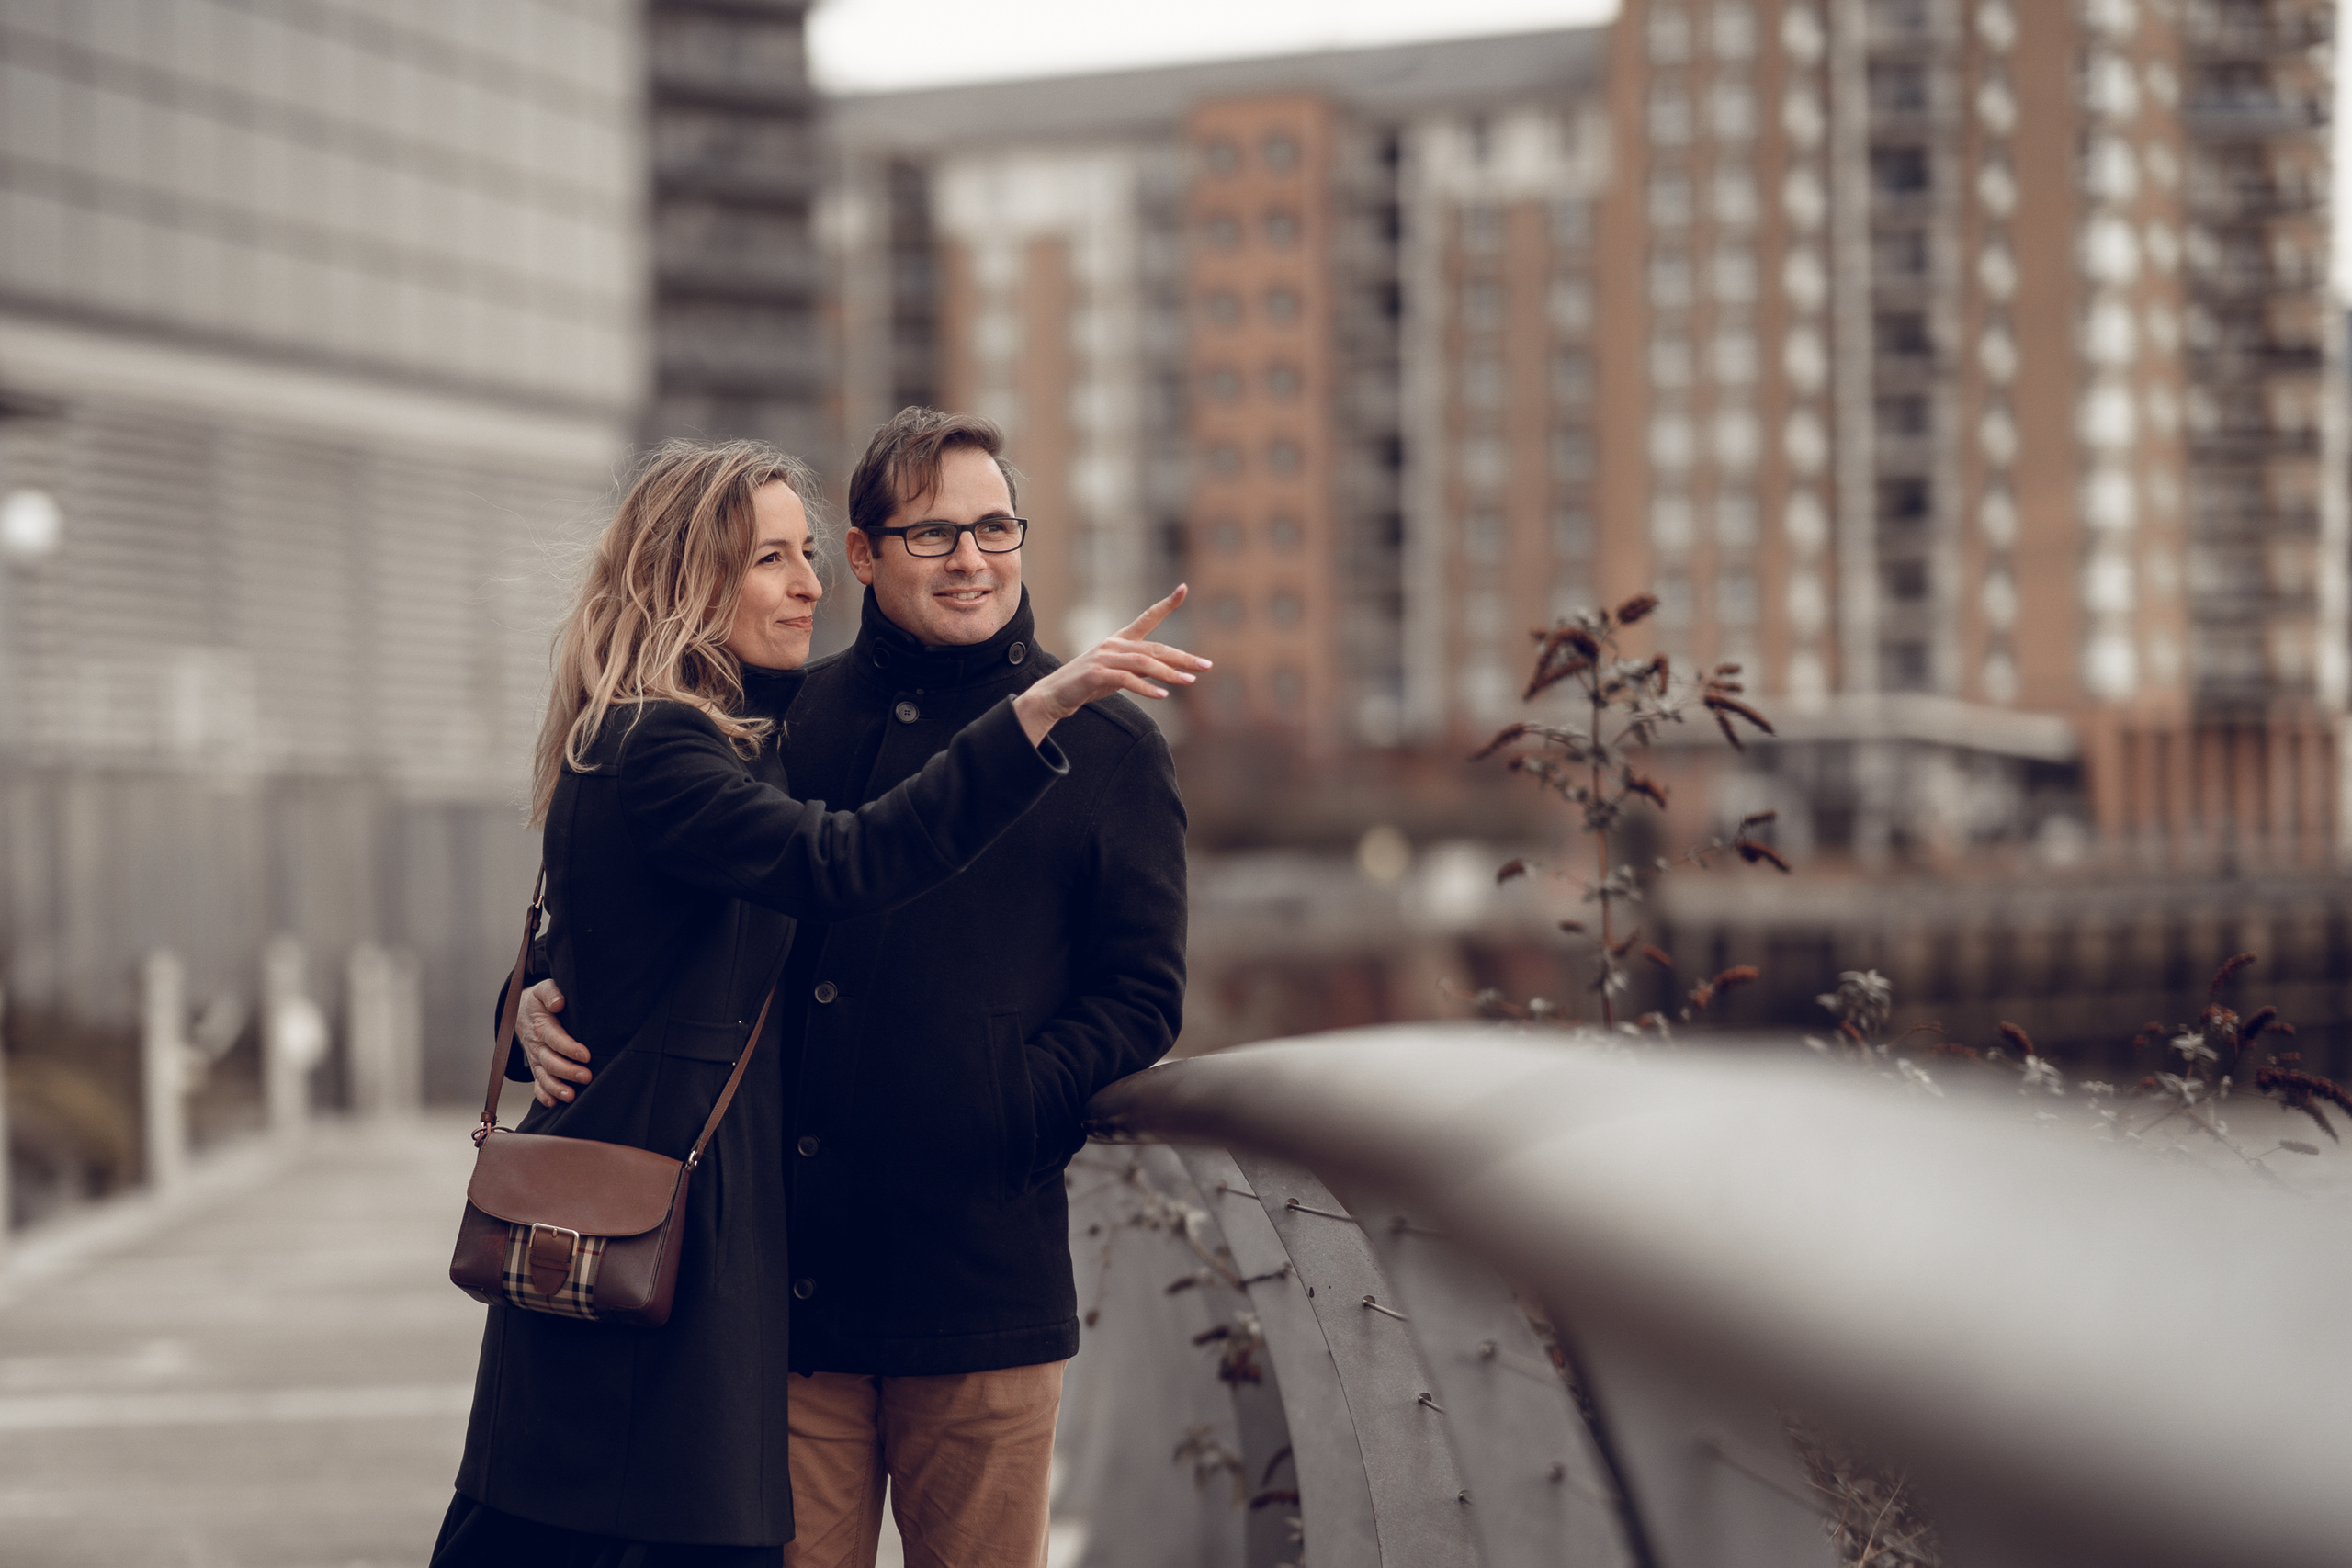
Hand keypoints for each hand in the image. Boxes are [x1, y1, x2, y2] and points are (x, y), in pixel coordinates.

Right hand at [519, 979, 591, 1107]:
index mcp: (541, 1026)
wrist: (521, 1012)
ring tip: (571, 1096)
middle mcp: (537, 1045)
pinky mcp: (536, 1067)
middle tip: (586, 1077)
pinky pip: (537, 1084)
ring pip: (543, 1076)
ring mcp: (535, 1059)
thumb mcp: (543, 988)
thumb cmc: (538, 1000)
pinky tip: (553, 1103)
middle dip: (568, 1071)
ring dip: (556, 1088)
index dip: (569, 1048)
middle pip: (550, 1061)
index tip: (586, 1055)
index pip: (555, 1039)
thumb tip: (559, 1002)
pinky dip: (543, 1095)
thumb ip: (551, 992)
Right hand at [1011, 585, 1209, 744]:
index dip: (1167, 603)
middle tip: (1207, 666)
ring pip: (1143, 663)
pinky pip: (1126, 680)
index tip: (1183, 588)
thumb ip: (1142, 669)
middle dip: (1183, 657)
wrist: (1054, 694)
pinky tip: (1162, 696)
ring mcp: (1104, 658)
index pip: (1147, 617)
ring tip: (1190, 681)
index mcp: (1120, 640)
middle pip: (1155, 648)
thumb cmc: (1087, 684)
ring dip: (1169, 673)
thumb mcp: (1119, 674)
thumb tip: (1168, 670)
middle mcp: (1114, 644)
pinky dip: (1146, 689)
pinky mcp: (1095, 674)